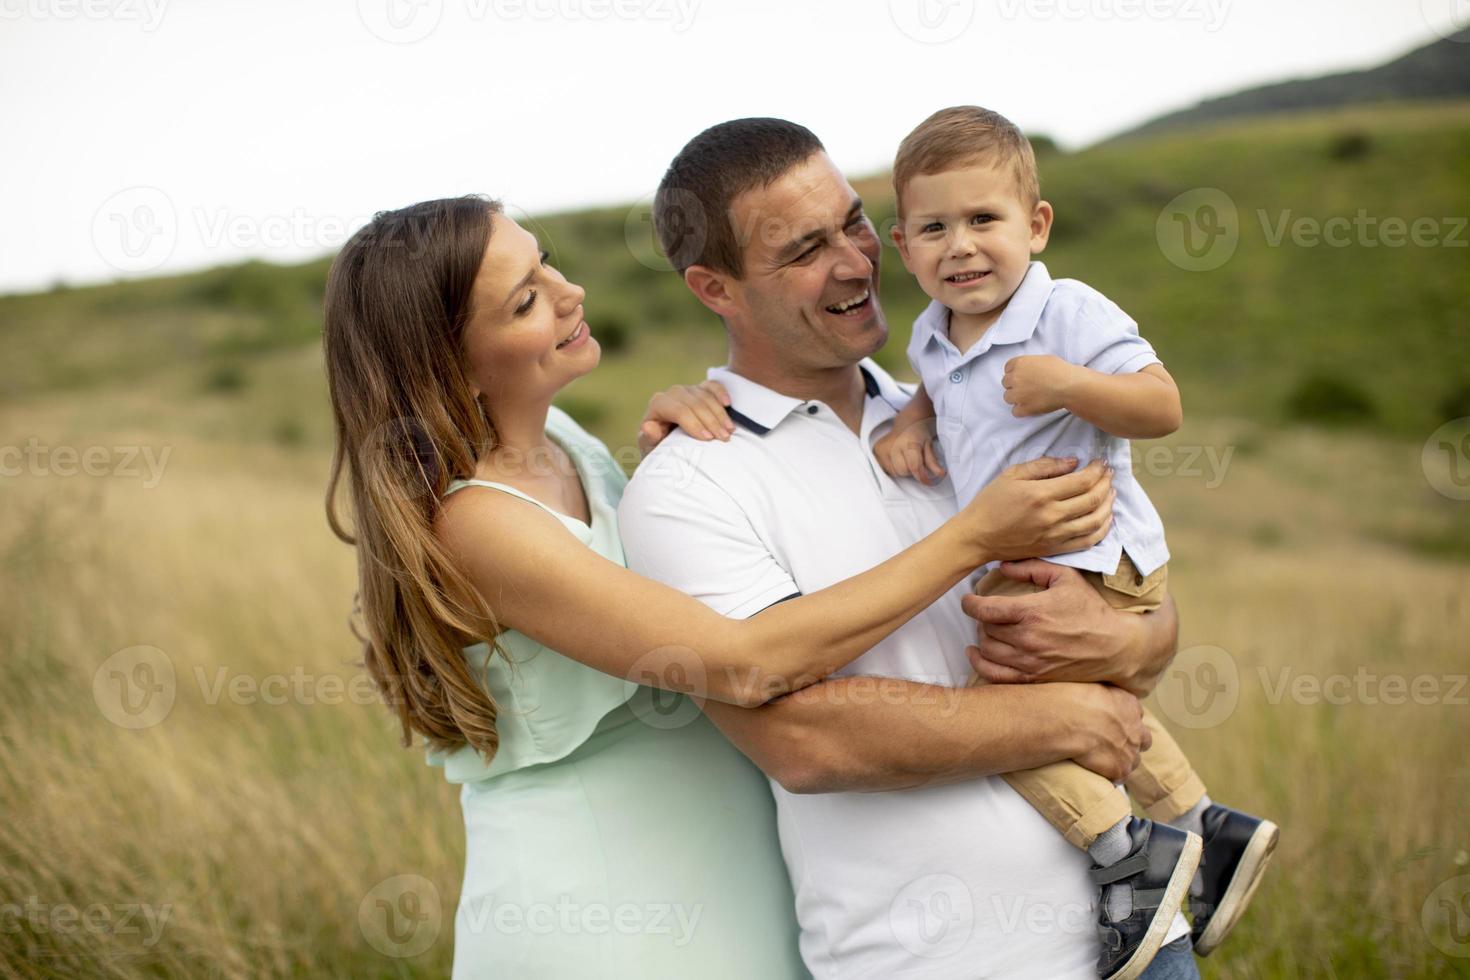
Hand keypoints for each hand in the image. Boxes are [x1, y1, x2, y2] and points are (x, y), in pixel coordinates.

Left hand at [638, 380, 733, 456]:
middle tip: (724, 438)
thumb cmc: (658, 446)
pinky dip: (721, 393)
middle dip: (711, 421)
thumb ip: (649, 438)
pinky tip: (728, 404)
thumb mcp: (651, 447)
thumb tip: (649, 427)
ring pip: (706, 396)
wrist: (666, 441)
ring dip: (720, 414)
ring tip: (729, 431)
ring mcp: (688, 389)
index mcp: (658, 404)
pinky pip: (712, 386)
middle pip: (695, 403)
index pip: (679, 411)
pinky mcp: (700, 389)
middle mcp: (673, 393)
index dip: (695, 424)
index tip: (708, 439)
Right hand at [874, 417, 944, 484]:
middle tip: (915, 461)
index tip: (928, 482)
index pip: (914, 466)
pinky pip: (886, 469)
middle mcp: (893, 444)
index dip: (922, 477)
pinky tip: (897, 458)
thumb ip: (933, 462)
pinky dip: (893, 467)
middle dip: (911, 470)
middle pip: (903, 471)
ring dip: (902, 469)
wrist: (907, 422)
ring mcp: (882, 447)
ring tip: (906, 458)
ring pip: (894, 472)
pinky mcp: (876, 450)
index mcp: (908, 441)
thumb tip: (940, 474)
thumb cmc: (920, 434)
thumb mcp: (929, 446)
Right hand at [960, 457, 1112, 563]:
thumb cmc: (990, 503)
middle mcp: (1052, 516)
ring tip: (1110, 493)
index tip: (1101, 462)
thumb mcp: (1012, 474)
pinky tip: (1105, 518)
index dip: (1097, 470)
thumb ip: (1044, 466)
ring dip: (1109, 505)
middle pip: (1093, 499)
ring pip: (1096, 521)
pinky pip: (1087, 541)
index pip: (1083, 481)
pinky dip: (1102, 529)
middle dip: (1106, 483)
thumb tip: (1073, 462)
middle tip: (1108, 474)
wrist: (977, 537)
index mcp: (1041, 494)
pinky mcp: (1055, 549)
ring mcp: (1055, 536)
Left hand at [960, 559, 1165, 695]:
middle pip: (985, 628)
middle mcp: (1027, 639)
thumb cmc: (1091, 609)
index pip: (986, 609)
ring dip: (982, 638)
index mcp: (1032, 612)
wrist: (1115, 646)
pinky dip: (980, 665)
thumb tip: (1002, 565)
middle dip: (981, 618)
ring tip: (986, 629)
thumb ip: (1032, 567)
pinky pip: (996, 676)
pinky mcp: (1034, 678)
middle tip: (986, 612)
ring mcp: (1029, 662)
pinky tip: (976, 655)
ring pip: (988, 650)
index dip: (970, 604)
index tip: (968, 600)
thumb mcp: (1065, 578)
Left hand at [1002, 354, 1079, 416]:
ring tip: (1030, 397)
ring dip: (1016, 398)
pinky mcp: (1024, 408)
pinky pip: (1015, 411)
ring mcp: (1018, 394)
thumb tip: (1025, 370)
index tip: (1023, 377)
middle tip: (1028, 387)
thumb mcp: (1042, 359)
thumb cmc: (1060, 371)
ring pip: (1008, 398)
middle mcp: (1015, 378)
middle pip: (1006, 383)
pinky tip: (1031, 406)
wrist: (1070, 386)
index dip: (1016, 373)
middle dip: (1015, 385)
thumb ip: (1029, 364)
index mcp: (1019, 363)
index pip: (1007, 368)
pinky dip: (1022, 411)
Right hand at [1054, 682, 1150, 781]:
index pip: (1135, 715)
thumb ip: (1103, 695)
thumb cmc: (1073, 699)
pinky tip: (1097, 772)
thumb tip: (1096, 698)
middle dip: (1131, 741)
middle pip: (1143, 739)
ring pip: (1134, 760)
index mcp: (1129, 704)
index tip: (1112, 724)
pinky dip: (1110, 775)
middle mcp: (1136, 728)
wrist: (1070, 720)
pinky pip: (1119, 777)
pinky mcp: (1120, 768)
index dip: (1124, 721)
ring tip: (1103, 760)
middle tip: (1112, 743)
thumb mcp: (1092, 686)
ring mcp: (1130, 750)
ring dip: (1122, 760)